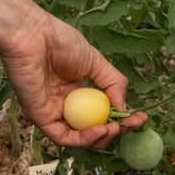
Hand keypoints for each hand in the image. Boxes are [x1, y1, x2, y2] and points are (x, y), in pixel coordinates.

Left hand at [0, 11, 147, 148]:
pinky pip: (63, 137)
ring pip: (79, 139)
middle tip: (130, 124)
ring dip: (101, 139)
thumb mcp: (96, 62)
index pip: (101, 115)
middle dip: (115, 132)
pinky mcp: (39, 117)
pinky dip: (84, 139)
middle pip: (92, 130)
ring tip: (115, 128)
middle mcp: (65, 106)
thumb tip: (125, 109)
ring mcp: (52, 112)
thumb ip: (113, 84)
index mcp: (76, 92)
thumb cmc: (59, 41)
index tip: (141, 118)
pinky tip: (101, 129)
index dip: (122, 120)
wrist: (33, 34)